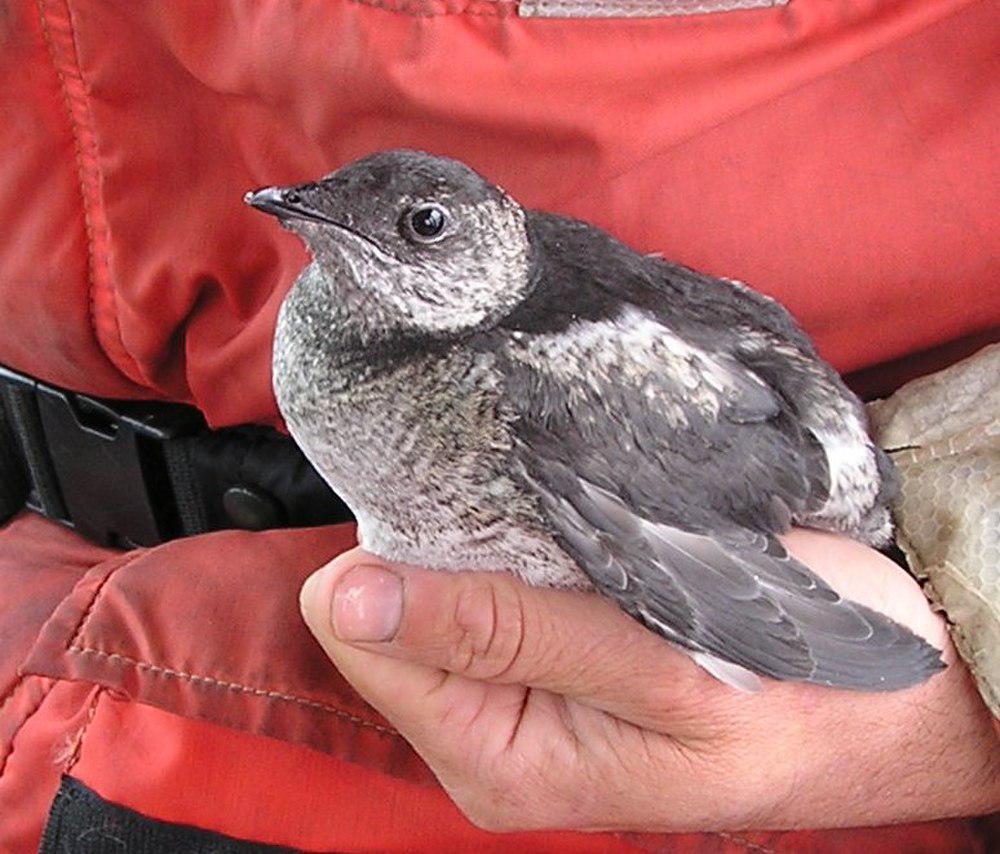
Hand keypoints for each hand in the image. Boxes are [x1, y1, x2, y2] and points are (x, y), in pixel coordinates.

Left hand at [300, 529, 999, 832]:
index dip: (406, 565)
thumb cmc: (800, 685)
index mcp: (496, 757)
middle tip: (539, 505)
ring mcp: (524, 676)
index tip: (480, 512)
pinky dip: (527, 528)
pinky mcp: (557, 633)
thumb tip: (342, 597)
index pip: (363, 638)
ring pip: (446, 573)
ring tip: (569, 506)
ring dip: (493, 529)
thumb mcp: (657, 667)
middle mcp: (493, 724)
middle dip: (451, 544)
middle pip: (395, 603)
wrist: (897, 679)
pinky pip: (497, 564)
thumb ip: (501, 633)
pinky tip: (577, 512)